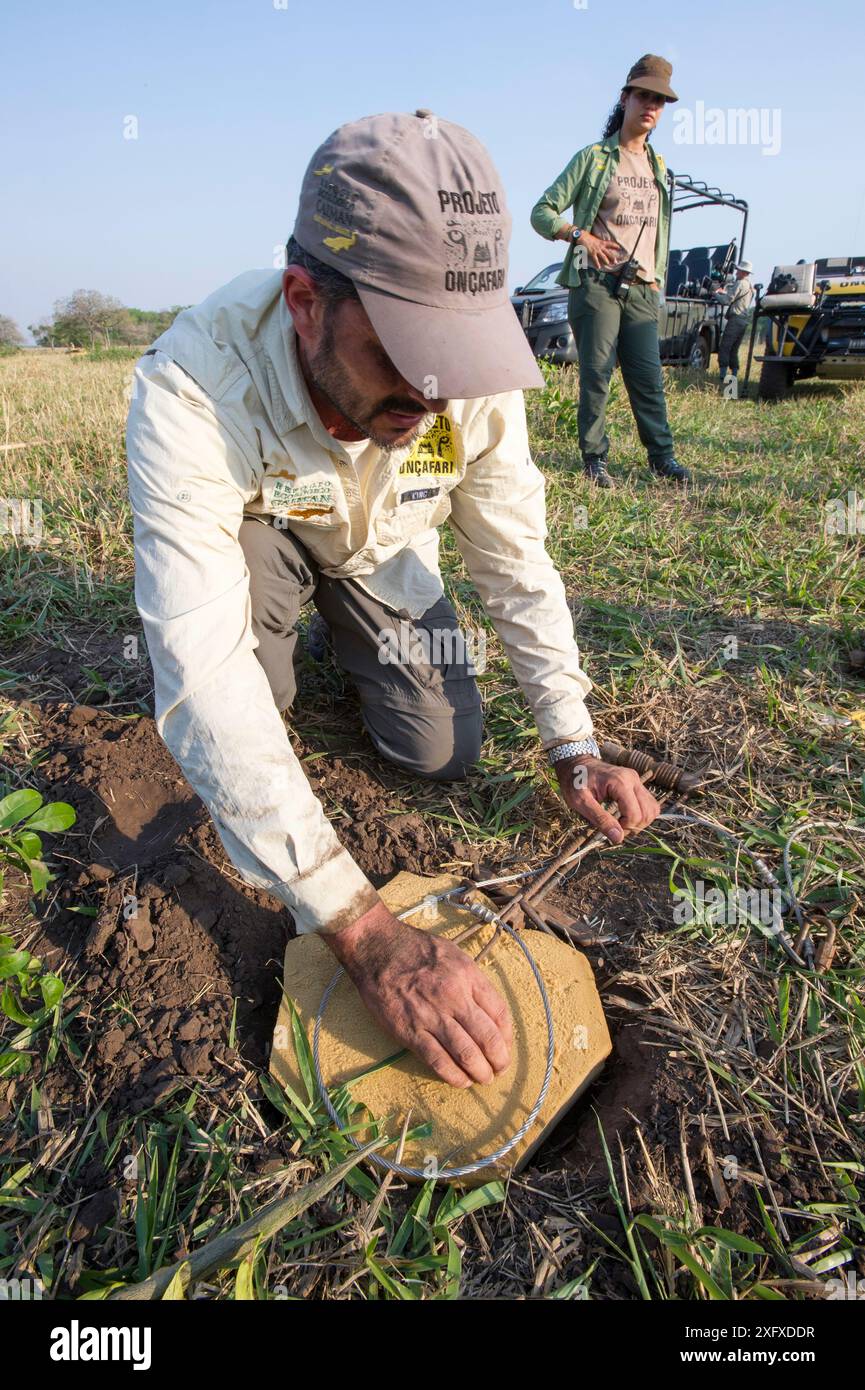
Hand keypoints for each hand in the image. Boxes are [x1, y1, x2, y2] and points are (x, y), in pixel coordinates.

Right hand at [325, 901, 512, 1087]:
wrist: (376, 948)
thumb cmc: (415, 948)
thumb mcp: (453, 954)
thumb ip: (472, 980)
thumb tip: (488, 1010)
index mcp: (467, 975)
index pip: (499, 1013)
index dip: (507, 1036)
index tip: (505, 1046)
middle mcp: (454, 997)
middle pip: (488, 1038)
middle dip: (499, 1060)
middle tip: (499, 1069)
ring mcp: (431, 1016)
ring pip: (466, 1054)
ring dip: (481, 1072)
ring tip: (483, 1078)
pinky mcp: (409, 1031)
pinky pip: (438, 1060)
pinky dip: (454, 1076)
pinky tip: (462, 1080)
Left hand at [555, 755, 660, 843]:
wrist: (575, 764)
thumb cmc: (575, 781)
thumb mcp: (580, 802)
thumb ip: (600, 819)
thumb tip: (619, 838)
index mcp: (620, 782)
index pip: (635, 814)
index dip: (625, 828)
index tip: (609, 829)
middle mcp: (633, 779)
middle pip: (648, 813)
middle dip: (634, 827)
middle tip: (615, 828)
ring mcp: (637, 780)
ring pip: (652, 809)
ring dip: (640, 822)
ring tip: (621, 823)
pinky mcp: (637, 784)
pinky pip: (649, 804)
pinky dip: (641, 814)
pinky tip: (625, 816)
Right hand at [579, 231, 621, 269]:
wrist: (582, 237)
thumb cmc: (587, 237)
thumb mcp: (594, 239)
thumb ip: (597, 243)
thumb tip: (598, 245)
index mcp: (601, 242)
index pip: (610, 243)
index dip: (615, 245)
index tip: (619, 247)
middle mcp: (600, 246)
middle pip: (608, 252)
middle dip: (612, 257)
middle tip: (616, 262)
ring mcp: (596, 250)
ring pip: (603, 256)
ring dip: (606, 261)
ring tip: (608, 264)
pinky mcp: (592, 253)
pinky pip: (595, 259)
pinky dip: (597, 264)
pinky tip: (598, 267)